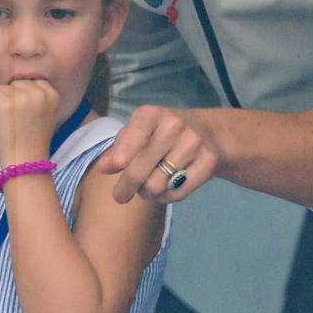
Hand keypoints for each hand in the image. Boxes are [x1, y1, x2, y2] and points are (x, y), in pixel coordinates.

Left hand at [0, 80, 58, 167]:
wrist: (25, 163)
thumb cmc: (32, 142)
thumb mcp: (44, 115)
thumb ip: (37, 97)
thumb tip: (16, 80)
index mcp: (52, 95)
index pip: (33, 81)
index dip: (24, 96)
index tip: (24, 115)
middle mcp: (39, 93)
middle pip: (16, 84)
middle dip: (12, 97)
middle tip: (15, 120)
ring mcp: (22, 97)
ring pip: (3, 87)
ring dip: (1, 101)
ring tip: (8, 121)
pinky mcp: (4, 103)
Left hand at [96, 105, 217, 203]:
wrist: (207, 132)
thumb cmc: (161, 134)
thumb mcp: (138, 132)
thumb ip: (118, 148)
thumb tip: (104, 167)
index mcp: (151, 115)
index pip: (134, 135)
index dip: (123, 153)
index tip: (117, 167)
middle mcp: (173, 125)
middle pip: (139, 171)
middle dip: (125, 189)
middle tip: (120, 196)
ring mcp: (193, 143)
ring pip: (156, 187)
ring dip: (147, 193)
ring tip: (148, 186)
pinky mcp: (208, 161)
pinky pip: (177, 194)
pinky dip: (165, 197)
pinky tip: (165, 188)